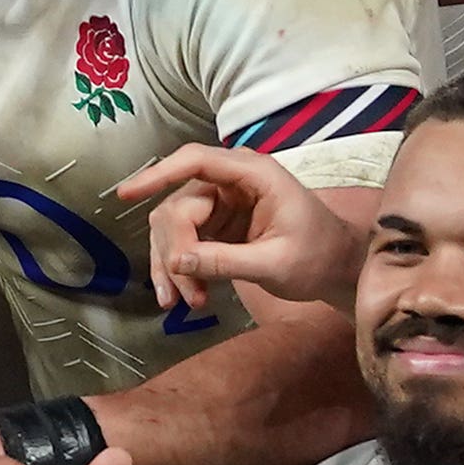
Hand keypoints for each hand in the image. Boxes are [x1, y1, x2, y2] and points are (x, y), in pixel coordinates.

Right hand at [121, 140, 361, 320]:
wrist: (336, 271)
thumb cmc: (318, 258)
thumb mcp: (274, 263)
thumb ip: (225, 260)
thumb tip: (175, 262)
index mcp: (254, 175)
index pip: (196, 162)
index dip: (158, 174)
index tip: (126, 194)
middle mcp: (231, 183)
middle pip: (178, 207)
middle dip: (175, 252)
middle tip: (188, 294)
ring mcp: (220, 204)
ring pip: (172, 228)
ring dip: (172, 267)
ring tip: (188, 302)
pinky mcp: (214, 226)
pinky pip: (180, 243)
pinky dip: (177, 270)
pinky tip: (181, 296)